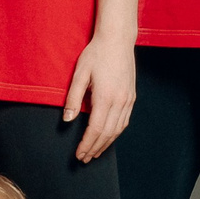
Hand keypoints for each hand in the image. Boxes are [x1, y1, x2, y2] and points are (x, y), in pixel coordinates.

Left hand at [63, 33, 136, 162]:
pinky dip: (115, 133)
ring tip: (95, 152)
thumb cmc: (96, 54)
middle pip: (107, 133)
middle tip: (84, 159)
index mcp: (105, 97)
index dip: (86, 144)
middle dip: (95, 148)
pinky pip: (124, 121)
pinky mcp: (131, 96)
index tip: (79, 154)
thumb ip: (73, 98)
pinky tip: (108, 137)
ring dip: (106, 144)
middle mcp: (119, 101)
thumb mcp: (79, 74)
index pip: (95, 129)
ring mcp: (128, 99)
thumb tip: (67, 120)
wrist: (118, 40)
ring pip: (118, 130)